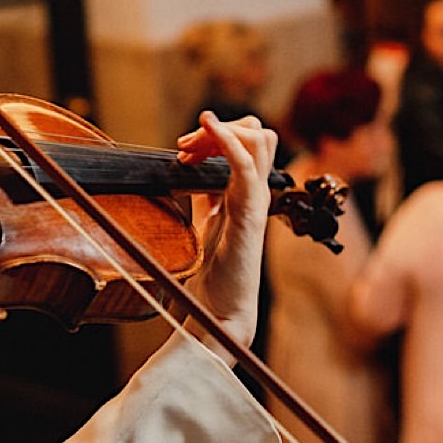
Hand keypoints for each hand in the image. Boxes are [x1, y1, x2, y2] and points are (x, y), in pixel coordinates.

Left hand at [177, 111, 276, 353]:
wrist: (218, 313)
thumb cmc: (213, 277)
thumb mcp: (204, 225)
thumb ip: (204, 200)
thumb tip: (188, 175)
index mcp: (245, 193)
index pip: (245, 142)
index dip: (214, 136)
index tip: (181, 151)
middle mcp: (255, 193)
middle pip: (256, 134)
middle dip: (219, 128)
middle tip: (185, 147)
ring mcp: (255, 202)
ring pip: (260, 140)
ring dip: (221, 132)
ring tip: (190, 147)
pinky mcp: (250, 216)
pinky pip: (247, 168)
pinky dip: (227, 141)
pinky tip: (208, 130)